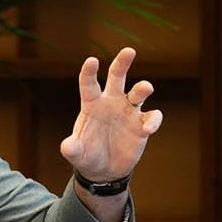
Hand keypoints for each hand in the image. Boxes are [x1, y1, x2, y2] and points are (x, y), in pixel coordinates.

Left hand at [58, 48, 161, 182]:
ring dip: (143, 88)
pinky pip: (152, 117)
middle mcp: (111, 102)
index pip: (89, 84)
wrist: (104, 170)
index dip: (89, 72)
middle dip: (122, 62)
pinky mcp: (142, 125)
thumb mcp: (77, 154)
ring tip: (146, 88)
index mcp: (92, 104)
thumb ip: (72, 149)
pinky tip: (148, 129)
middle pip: (118, 76)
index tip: (92, 61)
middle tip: (129, 51)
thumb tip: (68, 146)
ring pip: (138, 93)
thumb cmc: (87, 155)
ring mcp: (128, 111)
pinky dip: (153, 121)